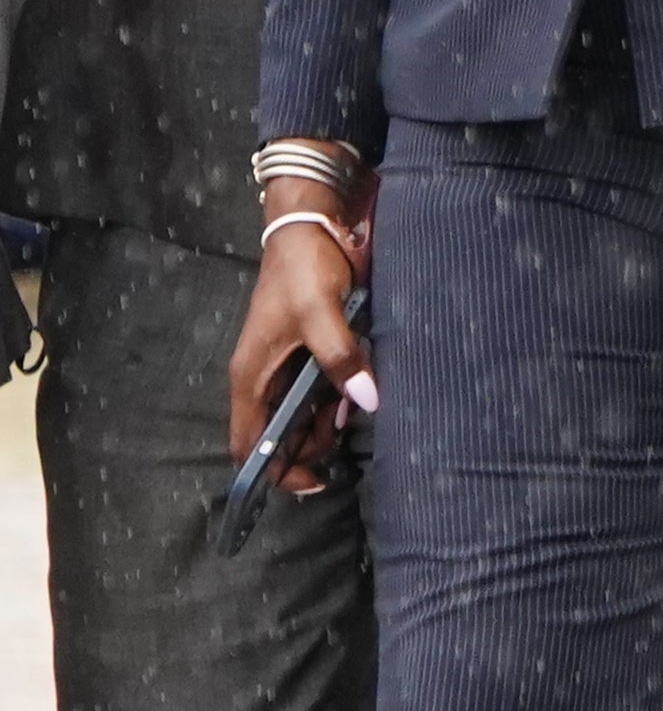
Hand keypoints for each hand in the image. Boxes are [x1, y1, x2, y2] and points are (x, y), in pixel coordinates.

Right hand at [226, 179, 368, 478]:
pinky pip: (317, 392)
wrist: (310, 229)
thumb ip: (341, 357)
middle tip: (344, 440)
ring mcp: (282, 368)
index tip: (312, 481)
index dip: (273, 470)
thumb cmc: (304, 270)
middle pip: (277, 435)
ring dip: (325, 425)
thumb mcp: (322, 314)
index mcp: (250, 377)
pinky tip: (358, 394)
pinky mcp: (304, 355)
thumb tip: (366, 401)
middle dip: (308, 447)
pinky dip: (336, 401)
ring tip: (352, 412)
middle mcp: (260, 378)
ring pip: (299, 416)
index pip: (247, 442)